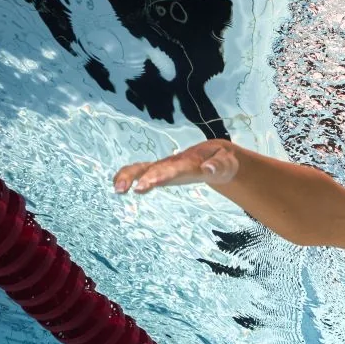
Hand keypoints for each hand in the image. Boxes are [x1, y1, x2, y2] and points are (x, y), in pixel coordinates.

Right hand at [113, 141, 239, 195]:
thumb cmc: (222, 161)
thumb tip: (209, 169)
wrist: (215, 154)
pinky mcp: (160, 171)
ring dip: (127, 176)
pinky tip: (117, 187)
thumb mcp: (227, 164)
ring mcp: (164, 166)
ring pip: (142, 168)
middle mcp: (173, 162)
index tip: (144, 185)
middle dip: (139, 177)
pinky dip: (127, 176)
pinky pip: (140, 171)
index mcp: (190, 162)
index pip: (174, 169)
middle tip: (124, 189)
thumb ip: (219, 166)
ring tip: (117, 189)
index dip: (159, 176)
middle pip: (154, 168)